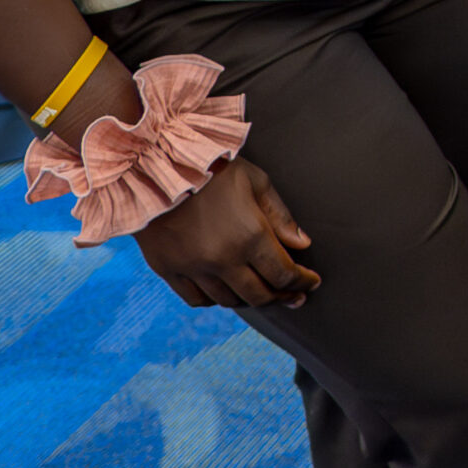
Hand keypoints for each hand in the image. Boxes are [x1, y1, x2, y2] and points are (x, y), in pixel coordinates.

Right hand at [132, 158, 319, 309]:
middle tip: (293, 296)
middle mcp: (223, 259)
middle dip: (282, 297)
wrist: (156, 166)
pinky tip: (225, 291)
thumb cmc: (213, 168)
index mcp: (250, 236)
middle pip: (259, 295)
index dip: (302, 282)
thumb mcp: (256, 182)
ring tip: (261, 291)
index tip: (311, 283)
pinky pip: (197, 299)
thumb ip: (280, 217)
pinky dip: (215, 300)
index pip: (284, 274)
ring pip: (229, 301)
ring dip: (249, 299)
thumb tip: (302, 244)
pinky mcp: (168, 270)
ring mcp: (194, 268)